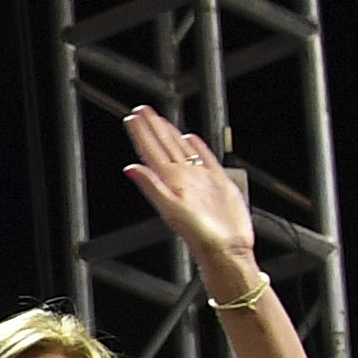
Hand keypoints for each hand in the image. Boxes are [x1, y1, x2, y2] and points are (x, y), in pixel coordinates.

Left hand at [121, 108, 262, 291]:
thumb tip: (130, 168)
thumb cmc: (199, 234)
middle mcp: (182, 178)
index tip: (132, 116)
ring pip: (182, 150)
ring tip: (160, 120)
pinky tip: (190, 138)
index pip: (151, 151)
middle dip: (152, 127)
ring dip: (170, 134)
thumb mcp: (171, 209)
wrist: (226, 249)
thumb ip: (152, 186)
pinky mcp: (219, 183)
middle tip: (142, 109)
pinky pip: (206, 159)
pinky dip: (197, 147)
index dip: (142, 133)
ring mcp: (199, 180)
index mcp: (170, 182)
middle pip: (163, 146)